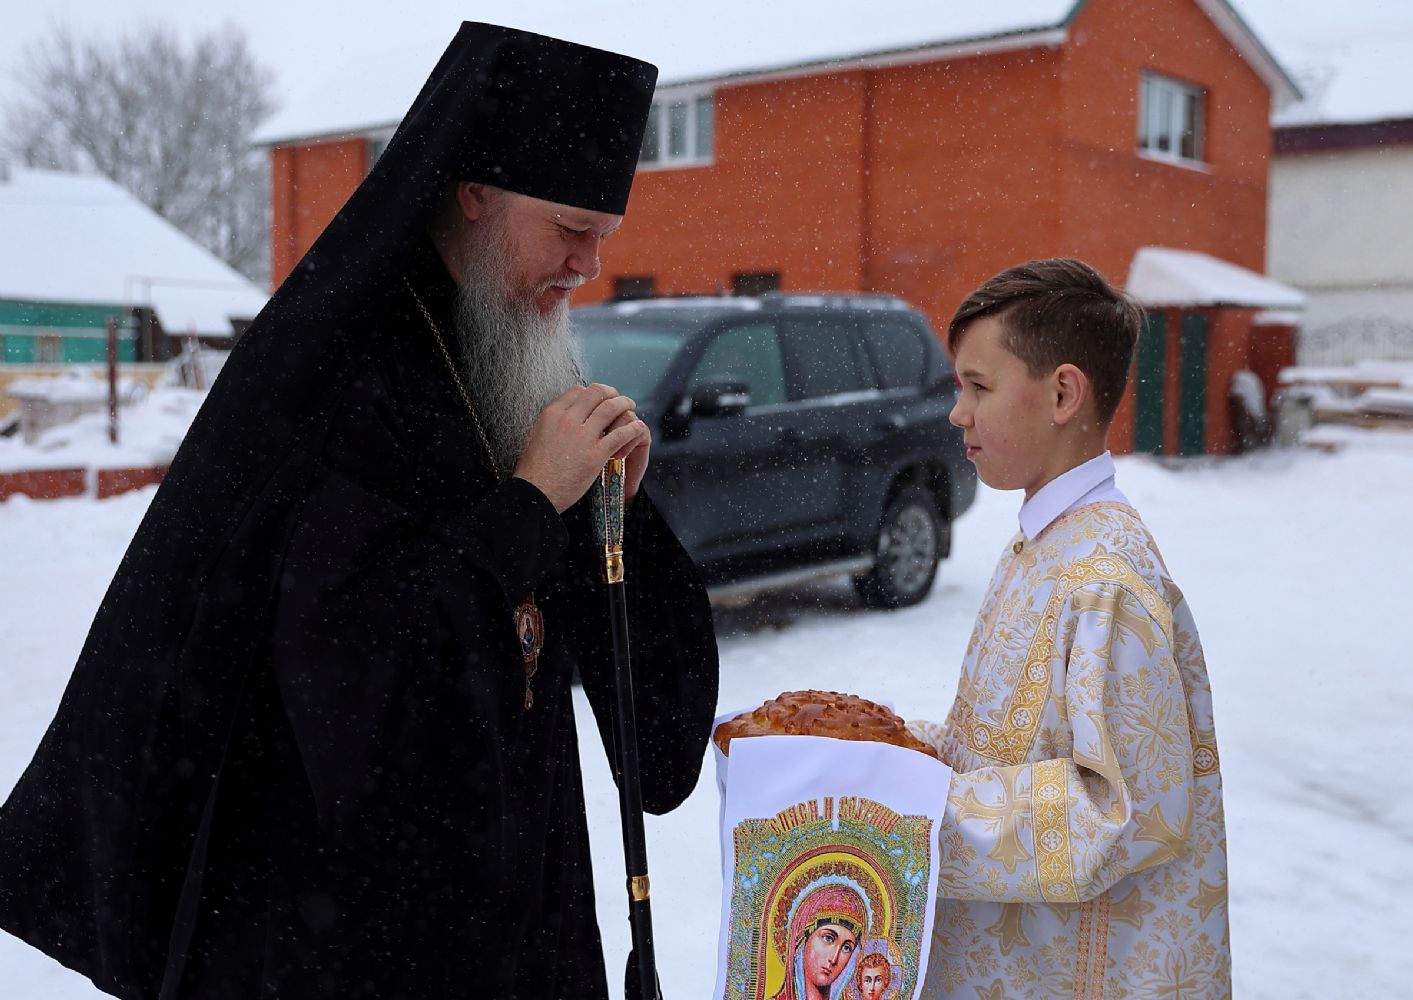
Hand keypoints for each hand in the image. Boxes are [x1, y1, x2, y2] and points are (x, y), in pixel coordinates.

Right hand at [511, 384, 646, 513]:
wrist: (534, 493)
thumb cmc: (533, 470)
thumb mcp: (535, 435)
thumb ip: (551, 423)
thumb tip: (562, 418)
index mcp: (552, 414)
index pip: (578, 390)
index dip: (592, 392)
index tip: (599, 398)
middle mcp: (568, 420)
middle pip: (597, 393)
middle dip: (612, 393)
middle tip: (619, 398)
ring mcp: (583, 437)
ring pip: (611, 409)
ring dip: (624, 404)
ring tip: (631, 406)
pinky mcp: (595, 455)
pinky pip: (620, 435)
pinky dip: (632, 428)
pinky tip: (638, 428)